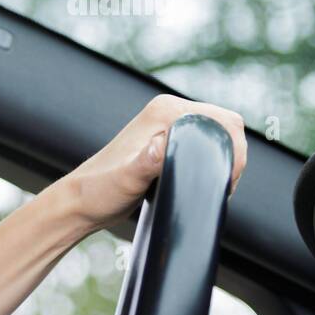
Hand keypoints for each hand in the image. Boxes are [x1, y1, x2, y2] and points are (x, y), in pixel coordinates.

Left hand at [65, 94, 247, 234]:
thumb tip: (160, 147)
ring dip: (222, 160)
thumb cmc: (99, 192)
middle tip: (220, 187)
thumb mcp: (126, 180)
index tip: (226, 179)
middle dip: (231, 155)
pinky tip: (203, 182)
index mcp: (163, 111)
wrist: (81, 203)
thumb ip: (145, 162)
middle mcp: (166, 112)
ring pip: (215, 138)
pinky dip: (210, 162)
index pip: (221, 120)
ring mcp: (167, 126)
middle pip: (223, 127)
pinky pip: (202, 146)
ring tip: (213, 187)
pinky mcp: (166, 142)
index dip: (233, 149)